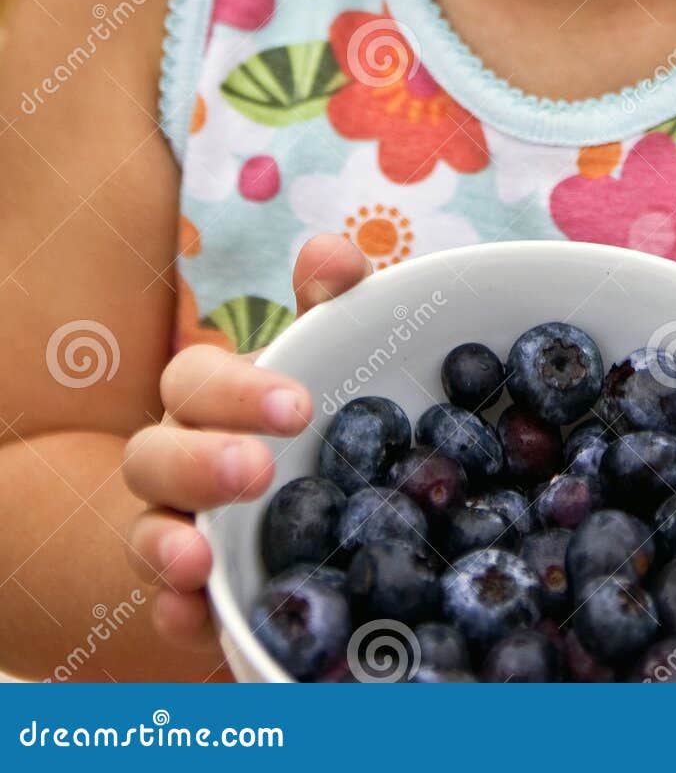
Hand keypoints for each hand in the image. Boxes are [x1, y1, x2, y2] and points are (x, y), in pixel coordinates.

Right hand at [123, 234, 368, 651]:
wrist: (293, 508)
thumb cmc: (306, 411)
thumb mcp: (326, 353)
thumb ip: (331, 301)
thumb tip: (333, 255)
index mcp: (210, 396)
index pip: (196, 378)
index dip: (235, 389)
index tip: (297, 407)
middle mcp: (181, 460)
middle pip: (155, 453)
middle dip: (200, 461)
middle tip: (258, 471)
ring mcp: (181, 530)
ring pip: (147, 531)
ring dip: (167, 543)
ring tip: (199, 557)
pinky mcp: (196, 599)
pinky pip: (168, 610)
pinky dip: (178, 614)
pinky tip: (197, 614)